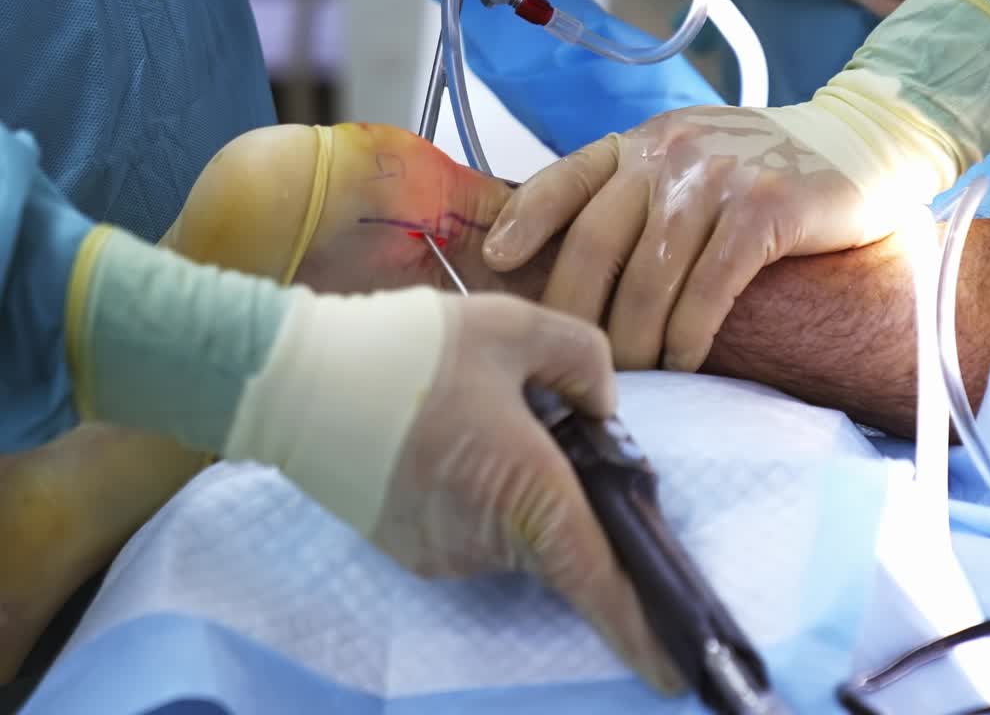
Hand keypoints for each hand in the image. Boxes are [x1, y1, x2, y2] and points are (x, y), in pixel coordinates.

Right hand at [74, 228, 678, 694]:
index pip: (597, 578)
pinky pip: (475, 529)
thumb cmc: (413, 352)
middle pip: (562, 544)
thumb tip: (604, 409)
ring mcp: (444, 553)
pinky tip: (459, 437)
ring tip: (495, 415)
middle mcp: (490, 540)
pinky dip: (487, 496)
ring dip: (527, 492)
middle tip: (562, 426)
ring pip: (517, 532)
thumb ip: (581, 360)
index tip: (679, 676)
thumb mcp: (514, 326)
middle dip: (581, 503)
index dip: (642, 628)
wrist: (295, 381)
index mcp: (529, 489)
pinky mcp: (410, 549)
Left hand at [482, 106, 867, 372]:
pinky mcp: (766, 209)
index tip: (495, 261)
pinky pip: (710, 287)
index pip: (566, 178)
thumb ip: (640, 192)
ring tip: (628, 378)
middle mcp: (671, 154)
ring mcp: (719, 179)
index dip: (524, 221)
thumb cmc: (766, 164)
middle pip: (596, 243)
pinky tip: (683, 362)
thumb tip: (577, 261)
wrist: (863, 140)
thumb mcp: (692, 156)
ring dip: (633, 339)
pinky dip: (689, 335)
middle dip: (575, 312)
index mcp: (643, 143)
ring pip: (650, 277)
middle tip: (568, 363)